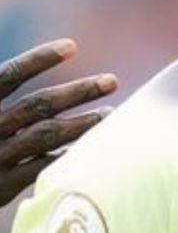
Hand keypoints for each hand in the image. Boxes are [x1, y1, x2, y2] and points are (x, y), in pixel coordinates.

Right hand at [0, 38, 117, 205]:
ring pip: (47, 136)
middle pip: (39, 105)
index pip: (9, 75)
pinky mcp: (2, 186)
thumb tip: (19, 72)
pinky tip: (90, 149)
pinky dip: (67, 156)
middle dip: (78, 92)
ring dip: (82, 124)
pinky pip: (43, 168)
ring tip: (110, 115)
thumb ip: (0, 95)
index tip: (72, 46)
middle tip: (111, 81)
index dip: (40, 59)